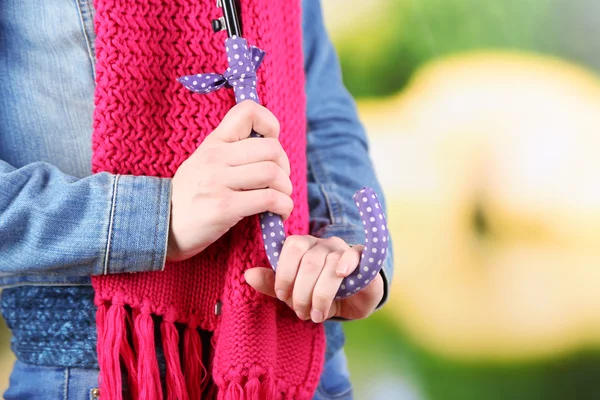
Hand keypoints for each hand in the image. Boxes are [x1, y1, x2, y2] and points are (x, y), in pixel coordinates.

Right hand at [167, 101, 292, 261]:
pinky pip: (268, 198)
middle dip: (284, 167)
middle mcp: (216, 157)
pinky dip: (283, 205)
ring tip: (281, 199)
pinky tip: (279, 212)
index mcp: (213, 143)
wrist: (159, 226)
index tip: (272, 144)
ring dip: (285, 189)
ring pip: (272, 173)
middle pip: (271, 148)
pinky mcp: (224, 206)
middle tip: (280, 182)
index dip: (269, 124)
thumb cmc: (188, 198)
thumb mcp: (203, 164)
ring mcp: (218, 181)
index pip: (247, 111)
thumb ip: (230, 153)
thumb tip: (270, 151)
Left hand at [244, 235, 384, 321]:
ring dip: (321, 294)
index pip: (290, 247)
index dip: (284, 273)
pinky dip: (346, 264)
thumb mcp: (295, 294)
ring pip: (329, 263)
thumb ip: (273, 284)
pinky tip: (342, 277)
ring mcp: (344, 249)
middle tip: (302, 313)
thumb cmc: (322, 294)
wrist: (356, 302)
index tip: (283, 296)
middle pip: (308, 260)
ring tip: (318, 314)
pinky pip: (353, 255)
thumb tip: (248, 275)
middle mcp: (323, 244)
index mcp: (304, 247)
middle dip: (302, 292)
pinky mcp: (363, 258)